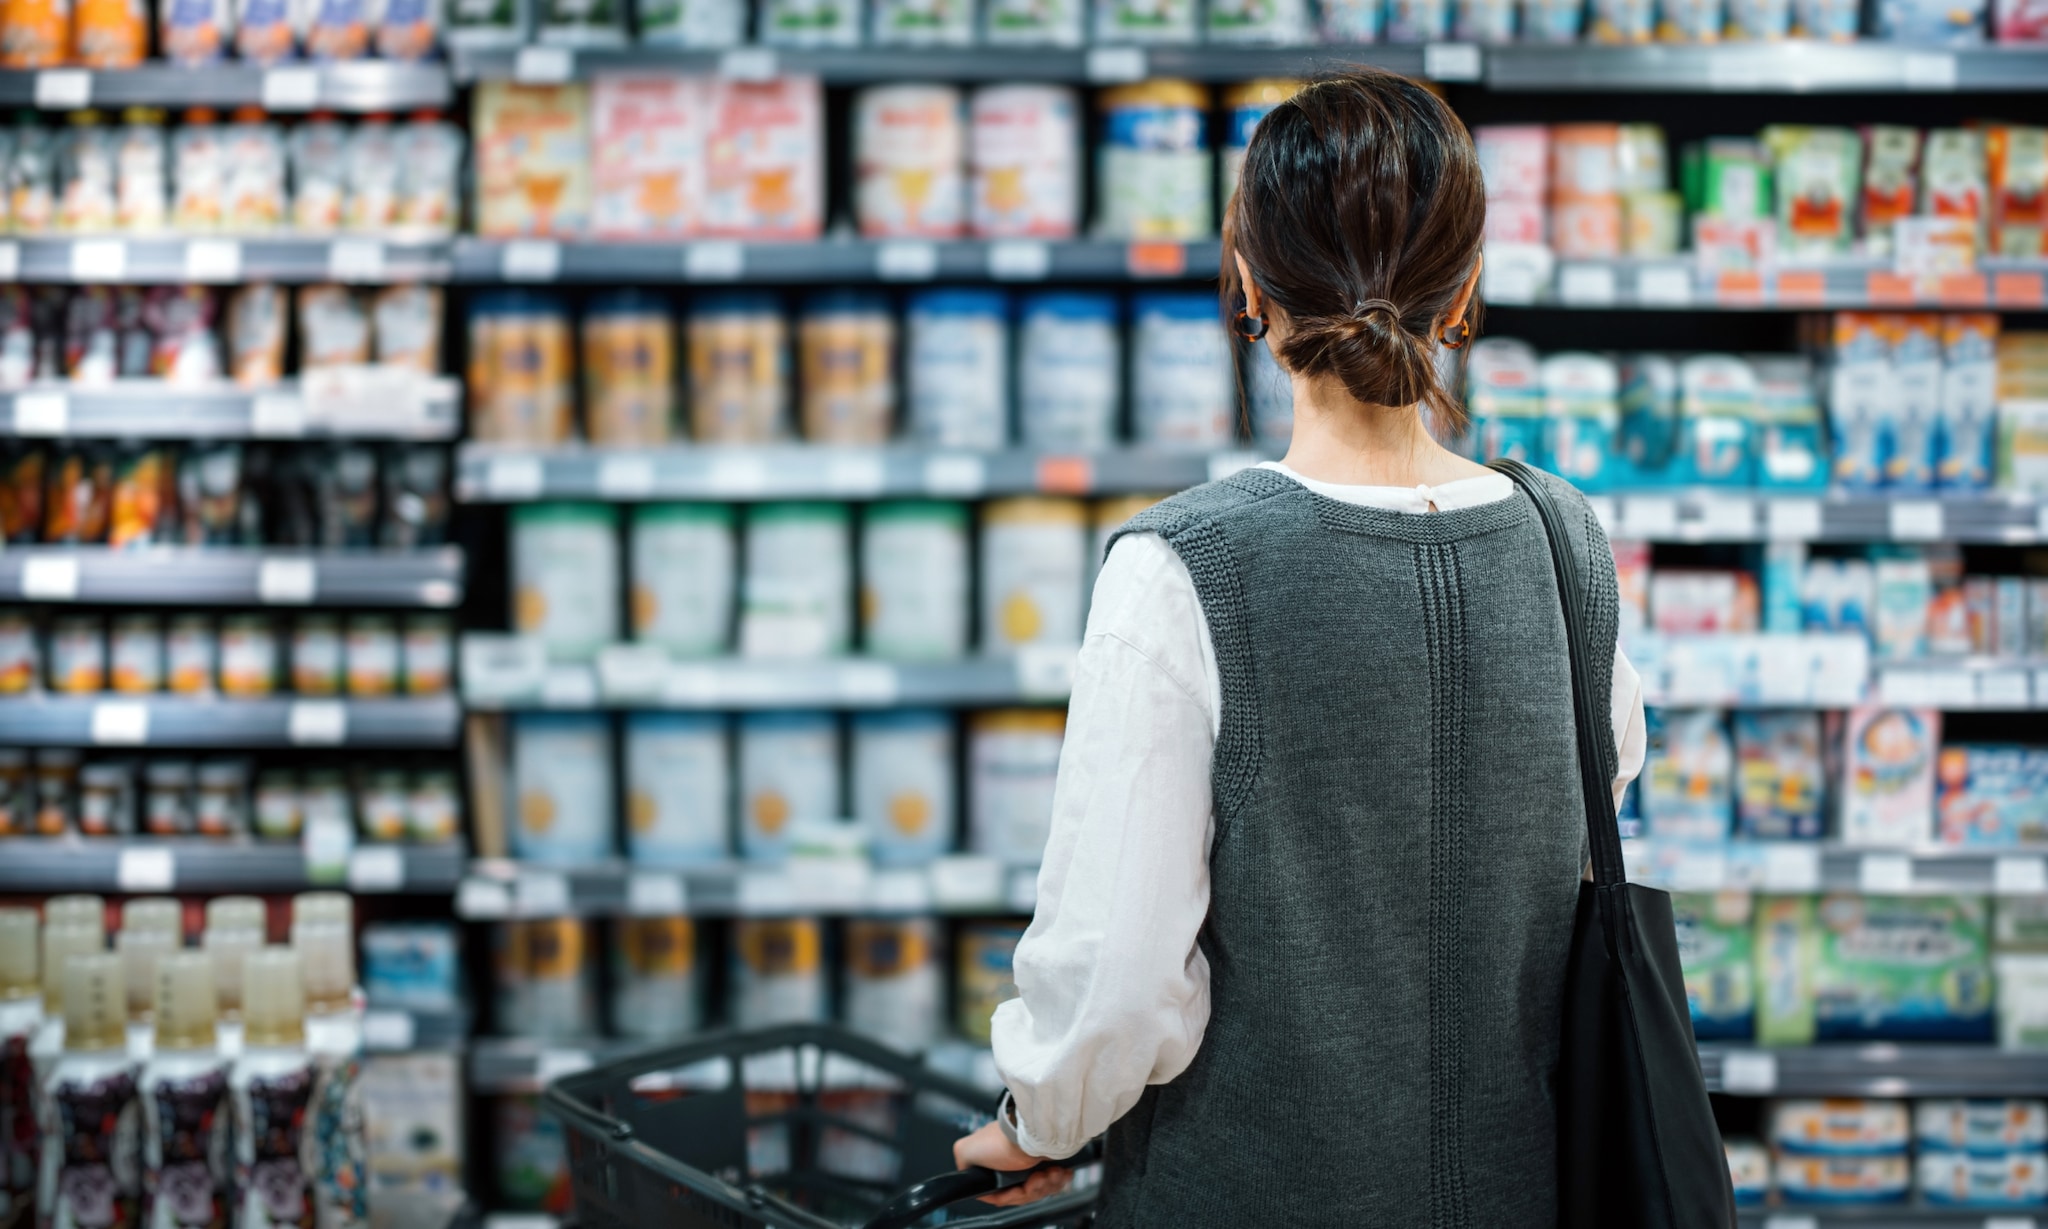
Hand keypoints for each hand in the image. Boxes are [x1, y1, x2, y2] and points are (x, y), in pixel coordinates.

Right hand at [952, 1120, 1071, 1207]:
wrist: (1036, 1133)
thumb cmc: (1003, 1142)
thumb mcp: (965, 1150)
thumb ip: (961, 1161)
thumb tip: (964, 1172)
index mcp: (992, 1161)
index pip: (998, 1194)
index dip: (1007, 1196)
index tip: (1014, 1190)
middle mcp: (1011, 1162)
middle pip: (1020, 1193)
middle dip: (1029, 1191)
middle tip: (1034, 1180)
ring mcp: (1031, 1163)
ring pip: (1037, 1190)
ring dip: (1044, 1185)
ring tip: (1046, 1173)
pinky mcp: (1049, 1162)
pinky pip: (1054, 1182)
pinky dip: (1057, 1180)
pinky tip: (1057, 1172)